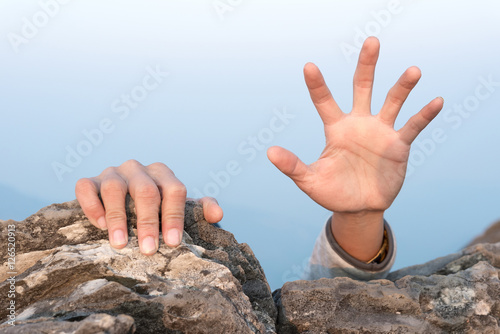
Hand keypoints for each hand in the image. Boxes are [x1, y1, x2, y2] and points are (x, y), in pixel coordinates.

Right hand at [75, 160, 222, 254]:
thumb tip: (217, 214)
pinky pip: (86, 187)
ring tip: (121, 243)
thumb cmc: (159, 207)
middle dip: (148, 222)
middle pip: (146, 191)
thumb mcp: (182, 207)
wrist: (125, 200)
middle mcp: (138, 169)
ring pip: (115, 188)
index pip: (174, 190)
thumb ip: (201, 208)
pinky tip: (98, 225)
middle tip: (149, 250)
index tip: (173, 243)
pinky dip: (92, 205)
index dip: (174, 217)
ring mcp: (113, 172)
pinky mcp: (90, 180)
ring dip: (117, 217)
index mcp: (163, 173)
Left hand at [267, 37, 442, 260]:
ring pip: (393, 102)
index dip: (317, 85)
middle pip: (363, 87)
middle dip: (367, 65)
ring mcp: (381, 132)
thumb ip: (292, 166)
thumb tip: (269, 152)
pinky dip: (424, 115)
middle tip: (372, 41)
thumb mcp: (310, 181)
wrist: (359, 208)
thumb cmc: (333, 192)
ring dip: (403, 87)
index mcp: (336, 129)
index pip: (325, 101)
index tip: (309, 66)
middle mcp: (359, 124)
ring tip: (413, 71)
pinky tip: (436, 101)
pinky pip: (413, 126)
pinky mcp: (399, 145)